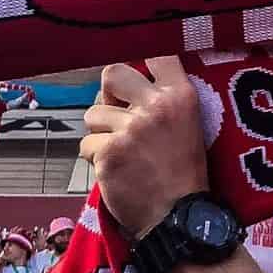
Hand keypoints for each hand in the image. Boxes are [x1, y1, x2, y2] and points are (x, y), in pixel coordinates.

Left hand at [82, 53, 209, 237]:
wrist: (178, 217)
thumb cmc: (181, 172)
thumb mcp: (187, 126)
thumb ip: (161, 99)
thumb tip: (120, 86)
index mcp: (181, 96)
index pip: (156, 55)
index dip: (139, 64)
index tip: (137, 76)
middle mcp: (157, 106)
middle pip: (111, 74)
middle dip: (108, 95)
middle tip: (117, 116)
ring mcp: (131, 129)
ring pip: (92, 115)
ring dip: (100, 134)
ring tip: (120, 153)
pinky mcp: (109, 152)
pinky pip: (86, 146)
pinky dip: (95, 160)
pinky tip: (115, 171)